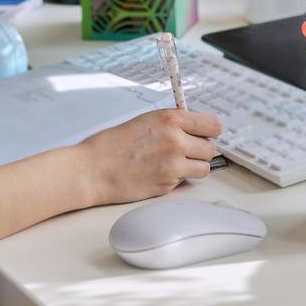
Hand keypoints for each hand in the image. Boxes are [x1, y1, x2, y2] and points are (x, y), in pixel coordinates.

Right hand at [78, 109, 222, 204]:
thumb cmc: (112, 144)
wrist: (93, 169)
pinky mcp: (168, 185)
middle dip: (200, 150)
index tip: (206, 134)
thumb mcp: (145, 120)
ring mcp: (174, 166)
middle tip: (186, 150)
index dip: (210, 131)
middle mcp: (176, 141)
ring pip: (204, 168)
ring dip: (194, 166)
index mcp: (170, 120)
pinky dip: (177, 179)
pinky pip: (184, 181)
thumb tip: (193, 128)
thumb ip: (171, 123)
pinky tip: (158, 173)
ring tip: (174, 163)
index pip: (212, 125)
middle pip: (210, 149)